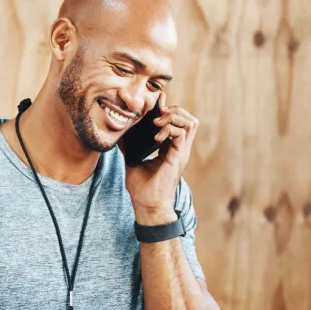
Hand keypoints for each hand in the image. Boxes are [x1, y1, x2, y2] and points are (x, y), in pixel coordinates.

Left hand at [120, 91, 198, 220]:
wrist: (147, 206)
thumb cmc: (142, 189)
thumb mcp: (132, 160)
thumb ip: (129, 145)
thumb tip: (119, 133)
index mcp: (170, 149)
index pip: (176, 122)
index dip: (168, 110)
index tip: (155, 103)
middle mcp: (179, 149)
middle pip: (188, 119)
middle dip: (173, 110)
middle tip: (156, 114)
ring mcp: (181, 152)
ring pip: (190, 123)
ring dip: (174, 117)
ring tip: (158, 122)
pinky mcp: (179, 157)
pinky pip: (182, 134)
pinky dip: (169, 129)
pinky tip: (156, 137)